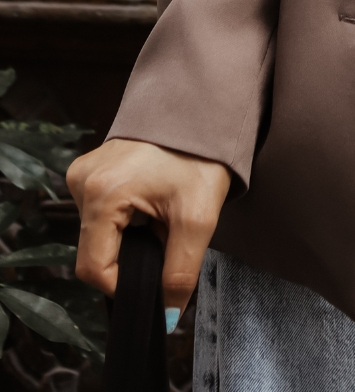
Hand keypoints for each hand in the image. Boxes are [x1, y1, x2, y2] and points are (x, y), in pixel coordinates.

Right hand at [66, 139, 231, 309]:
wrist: (204, 109)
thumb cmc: (202, 156)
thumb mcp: (198, 218)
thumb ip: (180, 272)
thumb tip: (168, 314)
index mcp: (101, 194)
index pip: (93, 270)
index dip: (124, 284)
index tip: (155, 272)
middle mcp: (82, 181)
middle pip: (95, 250)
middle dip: (130, 255)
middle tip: (165, 233)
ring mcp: (83, 172)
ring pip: (98, 232)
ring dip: (128, 235)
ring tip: (160, 211)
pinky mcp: (90, 168)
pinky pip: (100, 211)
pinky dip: (125, 216)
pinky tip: (150, 199)